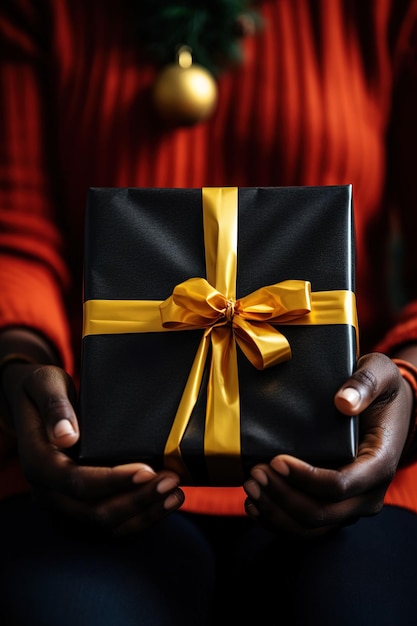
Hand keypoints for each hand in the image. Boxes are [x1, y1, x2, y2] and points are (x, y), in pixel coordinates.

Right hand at [1, 361, 183, 535]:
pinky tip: (163, 503)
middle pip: (94, 511)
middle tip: (171, 480)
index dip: (113, 481)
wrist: (31, 402)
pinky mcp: (77, 507)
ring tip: (175, 493)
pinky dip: (138, 519)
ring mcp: (61, 504)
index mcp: (38, 463)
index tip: (147, 470)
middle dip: (137, 499)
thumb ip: (54, 406)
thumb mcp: (44, 383)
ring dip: (143, 513)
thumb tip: (66, 435)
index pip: (76, 482)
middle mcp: (47, 491)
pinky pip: (108, 524)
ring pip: (104, 524)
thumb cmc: (41, 390)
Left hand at [243, 352, 413, 537]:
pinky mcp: (335, 505)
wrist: (388, 407)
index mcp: (380, 463)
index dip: (305, 478)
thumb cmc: (381, 389)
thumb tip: (343, 401)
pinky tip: (254, 505)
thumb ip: (364, 383)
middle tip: (255, 472)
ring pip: (311, 526)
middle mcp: (368, 492)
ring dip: (276, 511)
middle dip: (282, 496)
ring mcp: (351, 504)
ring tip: (250, 484)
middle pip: (321, 512)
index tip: (276, 459)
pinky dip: (277, 519)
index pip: (340, 485)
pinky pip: (305, 526)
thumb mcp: (379, 374)